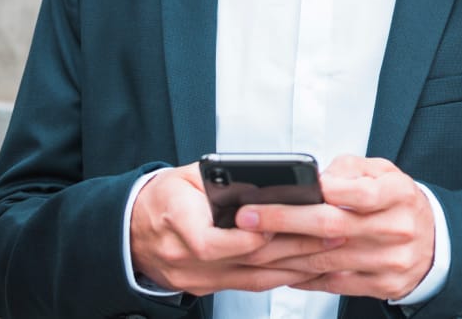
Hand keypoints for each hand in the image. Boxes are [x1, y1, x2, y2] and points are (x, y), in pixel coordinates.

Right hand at [128, 163, 326, 294]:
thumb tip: (266, 182)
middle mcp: (181, 256)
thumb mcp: (188, 175)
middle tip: (330, 233)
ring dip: (294, 265)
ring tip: (329, 250)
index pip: (210, 242)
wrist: (132, 228)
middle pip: (244, 260)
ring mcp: (193, 276)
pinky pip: (247, 286)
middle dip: (293, 248)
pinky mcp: (204, 287)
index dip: (248, 238)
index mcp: (175, 218)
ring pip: (251, 277)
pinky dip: (278, 276)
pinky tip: (305, 267)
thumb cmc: (165, 196)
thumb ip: (223, 179)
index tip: (279, 228)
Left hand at [235, 156, 435, 299]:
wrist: (432, 242)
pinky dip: (302, 277)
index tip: (284, 188)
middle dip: (284, 221)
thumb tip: (314, 181)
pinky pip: (332, 283)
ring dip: (282, 253)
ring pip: (326, 259)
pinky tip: (279, 267)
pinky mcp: (382, 285)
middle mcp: (397, 228)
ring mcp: (390, 260)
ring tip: (250, 244)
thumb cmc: (397, 202)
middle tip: (247, 217)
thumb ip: (349, 170)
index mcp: (399, 193)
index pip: (360, 192)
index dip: (322, 190)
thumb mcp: (383, 172)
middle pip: (332, 227)